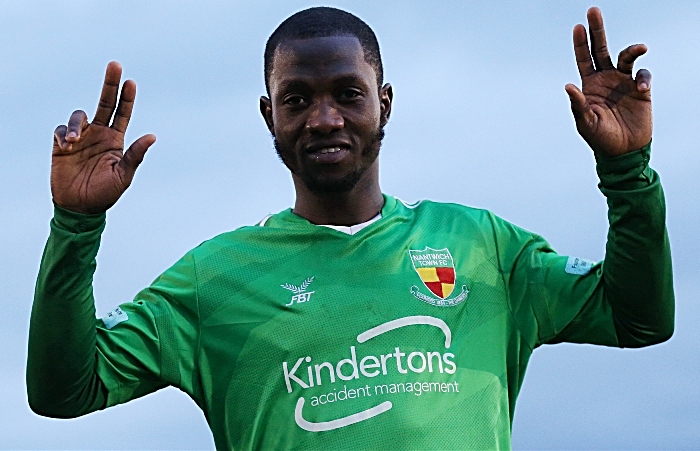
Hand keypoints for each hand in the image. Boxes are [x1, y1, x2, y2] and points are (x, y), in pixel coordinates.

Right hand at [51, 61, 155, 213]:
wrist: (80, 207)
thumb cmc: (105, 193)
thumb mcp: (124, 175)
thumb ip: (135, 155)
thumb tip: (152, 136)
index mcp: (116, 140)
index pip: (122, 113)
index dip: (127, 98)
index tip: (131, 81)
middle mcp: (99, 134)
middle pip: (104, 103)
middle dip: (110, 84)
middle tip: (115, 65)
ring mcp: (81, 138)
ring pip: (79, 116)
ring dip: (76, 124)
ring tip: (74, 140)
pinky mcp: (62, 145)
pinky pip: (60, 130)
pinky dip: (63, 133)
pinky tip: (66, 145)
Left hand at [565, 7, 651, 156]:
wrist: (623, 152)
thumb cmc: (600, 139)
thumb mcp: (586, 123)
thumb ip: (578, 105)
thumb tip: (568, 86)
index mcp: (589, 86)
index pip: (583, 60)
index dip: (580, 44)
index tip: (577, 27)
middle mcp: (606, 79)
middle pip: (601, 49)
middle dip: (597, 30)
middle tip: (593, 11)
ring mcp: (623, 82)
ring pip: (627, 57)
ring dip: (633, 50)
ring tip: (640, 48)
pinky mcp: (641, 89)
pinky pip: (643, 75)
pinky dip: (643, 78)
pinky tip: (641, 88)